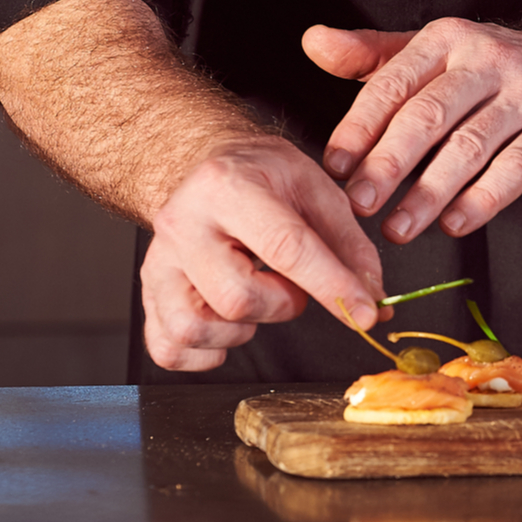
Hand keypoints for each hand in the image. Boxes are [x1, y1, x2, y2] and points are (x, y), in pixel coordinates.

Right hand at [140, 135, 385, 370]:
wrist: (206, 168)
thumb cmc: (262, 177)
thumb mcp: (315, 188)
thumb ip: (349, 244)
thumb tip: (373, 298)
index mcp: (229, 187)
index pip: (285, 247)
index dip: (331, 286)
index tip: (365, 313)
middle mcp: (183, 224)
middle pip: (237, 298)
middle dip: (283, 305)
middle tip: (291, 284)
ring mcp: (158, 262)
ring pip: (196, 328)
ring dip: (242, 329)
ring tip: (257, 297)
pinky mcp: (148, 294)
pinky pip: (170, 348)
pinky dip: (205, 353)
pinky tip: (227, 323)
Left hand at [302, 18, 521, 243]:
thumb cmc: (506, 70)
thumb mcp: (442, 51)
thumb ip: (376, 54)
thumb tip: (314, 42)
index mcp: (450, 39)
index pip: (394, 83)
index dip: (359, 128)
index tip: (334, 167)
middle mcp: (489, 59)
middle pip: (428, 115)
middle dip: (388, 164)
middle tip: (359, 204)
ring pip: (469, 146)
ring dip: (429, 193)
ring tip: (398, 229)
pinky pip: (516, 168)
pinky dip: (483, 200)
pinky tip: (455, 223)